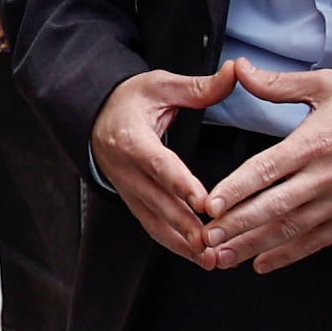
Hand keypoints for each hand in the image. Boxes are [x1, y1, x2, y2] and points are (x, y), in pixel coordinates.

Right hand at [90, 62, 256, 264]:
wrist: (95, 117)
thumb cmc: (131, 100)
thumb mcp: (161, 85)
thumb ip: (199, 86)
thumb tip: (235, 71)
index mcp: (132, 139)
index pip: (158, 165)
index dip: (180, 185)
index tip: (203, 202)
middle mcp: (126, 171)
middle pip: (158, 203)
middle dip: (186, 226)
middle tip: (213, 243)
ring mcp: (127, 191)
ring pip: (155, 223)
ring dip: (182, 244)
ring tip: (211, 259)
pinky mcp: (134, 203)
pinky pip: (154, 228)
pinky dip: (176, 245)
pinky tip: (199, 257)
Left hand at [197, 69, 331, 271]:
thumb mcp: (327, 85)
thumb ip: (279, 84)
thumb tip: (240, 69)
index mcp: (313, 143)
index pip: (266, 170)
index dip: (236, 189)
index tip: (210, 205)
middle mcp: (324, 177)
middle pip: (273, 207)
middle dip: (237, 226)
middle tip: (206, 238)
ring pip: (290, 230)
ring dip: (254, 246)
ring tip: (223, 257)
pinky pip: (315, 242)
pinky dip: (287, 255)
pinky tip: (262, 263)